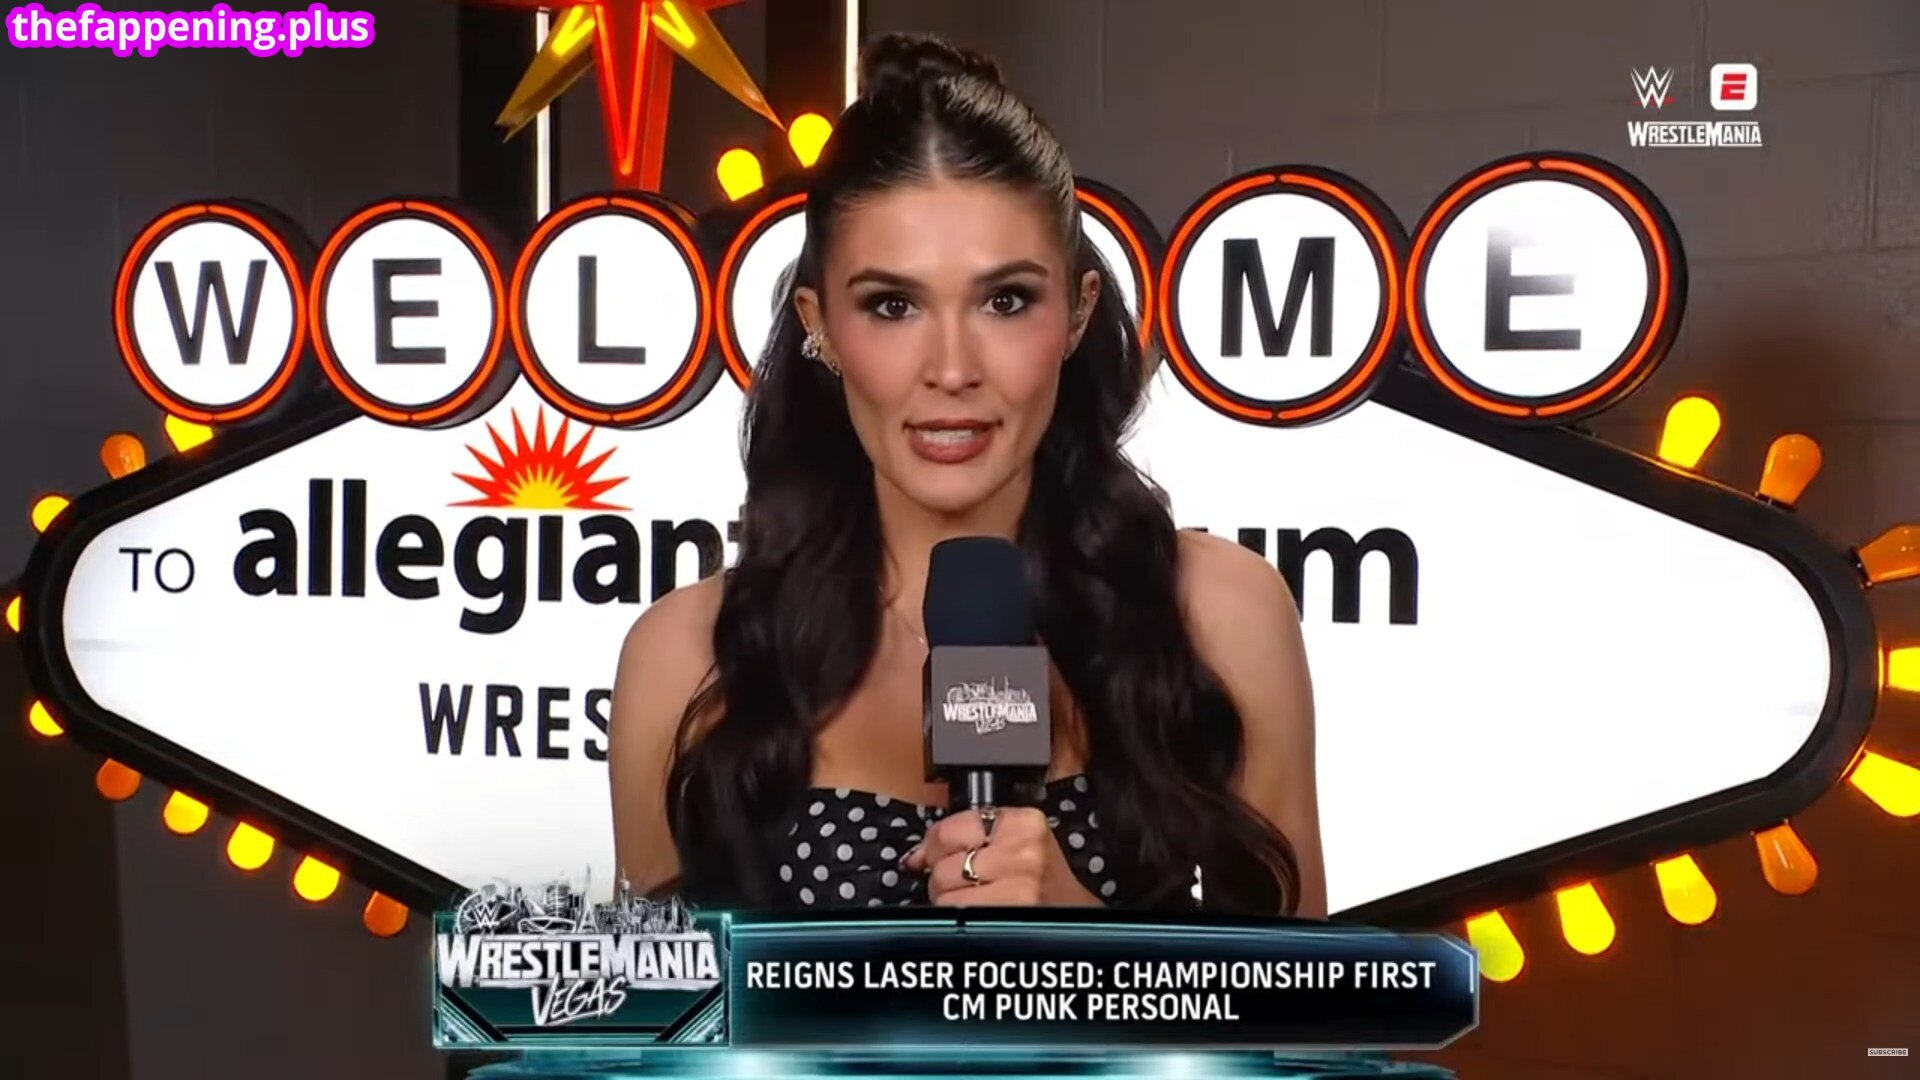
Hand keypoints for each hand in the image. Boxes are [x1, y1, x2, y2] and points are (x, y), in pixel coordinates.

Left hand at [902, 806, 1100, 906]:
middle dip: (946, 878)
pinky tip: (980, 915)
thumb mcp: (1015, 842)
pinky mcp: (1010, 913)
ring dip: (951, 901)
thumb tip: (913, 857)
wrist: (1077, 917)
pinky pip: (955, 914)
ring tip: (980, 901)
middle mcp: (1023, 850)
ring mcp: (1018, 884)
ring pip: (944, 892)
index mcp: (1024, 823)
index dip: (937, 848)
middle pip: (943, 863)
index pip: (949, 829)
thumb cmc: (1042, 881)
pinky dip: (958, 919)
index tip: (946, 857)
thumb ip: (964, 837)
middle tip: (973, 885)